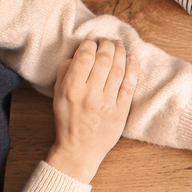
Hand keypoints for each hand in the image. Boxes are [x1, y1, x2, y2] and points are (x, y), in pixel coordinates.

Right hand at [46, 39, 137, 183]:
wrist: (79, 149)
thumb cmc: (67, 119)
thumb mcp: (58, 95)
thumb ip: (65, 72)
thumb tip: (79, 53)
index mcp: (71, 88)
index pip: (85, 56)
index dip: (90, 45)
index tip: (92, 43)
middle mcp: (90, 94)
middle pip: (104, 60)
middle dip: (107, 45)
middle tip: (108, 41)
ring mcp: (107, 104)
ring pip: (118, 71)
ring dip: (121, 54)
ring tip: (120, 45)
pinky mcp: (120, 112)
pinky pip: (129, 87)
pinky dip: (133, 71)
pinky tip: (133, 59)